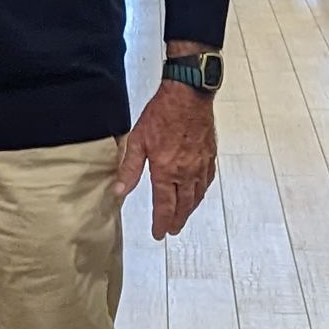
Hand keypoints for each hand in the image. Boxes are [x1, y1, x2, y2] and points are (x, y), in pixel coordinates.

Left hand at [115, 74, 217, 239]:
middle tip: (171, 230)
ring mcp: (200, 165)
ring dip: (189, 210)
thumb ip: (129, 169)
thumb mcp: (138, 141)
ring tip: (183, 217)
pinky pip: (207, 181)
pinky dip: (202, 192)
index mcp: (166, 171)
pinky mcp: (209, 156)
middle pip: (183, 206)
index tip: (158, 233)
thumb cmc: (163, 114)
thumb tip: (119, 191)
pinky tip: (198, 193)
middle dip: (176, 221)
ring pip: (197, 196)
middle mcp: (186, 173)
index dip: (160, 222)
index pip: (164, 206)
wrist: (188, 95)